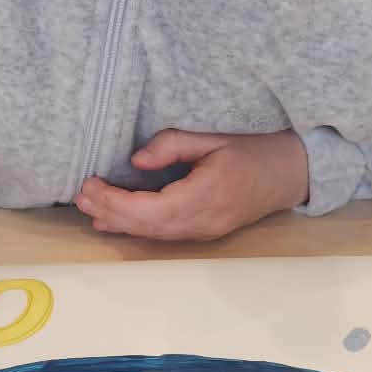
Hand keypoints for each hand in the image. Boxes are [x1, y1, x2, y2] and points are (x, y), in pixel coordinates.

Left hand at [76, 129, 309, 241]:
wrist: (291, 173)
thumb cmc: (253, 150)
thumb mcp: (212, 137)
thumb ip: (172, 146)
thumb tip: (135, 161)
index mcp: (206, 195)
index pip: (151, 208)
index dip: (116, 202)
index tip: (91, 186)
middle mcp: (204, 221)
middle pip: (148, 227)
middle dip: (111, 212)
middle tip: (80, 196)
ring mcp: (206, 231)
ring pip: (154, 234)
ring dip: (119, 223)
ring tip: (89, 209)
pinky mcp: (205, 232)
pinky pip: (165, 234)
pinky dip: (137, 228)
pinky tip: (113, 222)